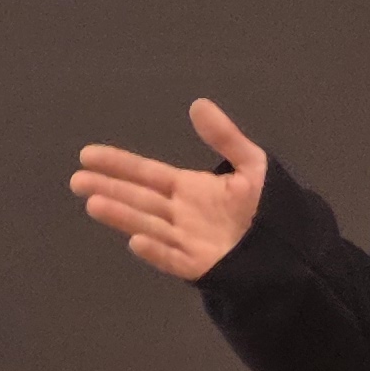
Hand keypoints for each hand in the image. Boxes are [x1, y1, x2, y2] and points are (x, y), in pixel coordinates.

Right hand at [71, 100, 269, 283]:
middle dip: (108, 189)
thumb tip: (198, 104)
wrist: (293, 250)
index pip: (146, 173)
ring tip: (94, 204)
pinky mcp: (199, 266)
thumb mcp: (252, 165)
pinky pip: (173, 258)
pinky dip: (155, 252)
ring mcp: (186, 240)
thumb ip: (225, 137)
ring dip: (121, 216)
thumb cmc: (269, 209)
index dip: (118, 163)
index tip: (88, 155)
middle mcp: (179, 214)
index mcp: (188, 189)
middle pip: (138, 199)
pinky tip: (136, 242)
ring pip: (147, 225)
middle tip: (77, 181)